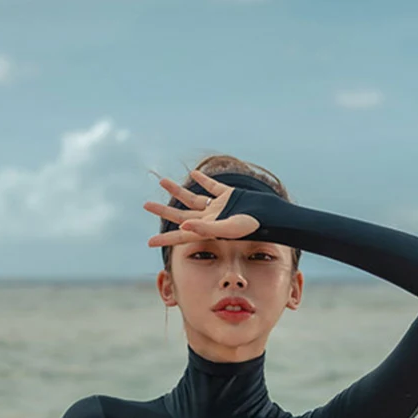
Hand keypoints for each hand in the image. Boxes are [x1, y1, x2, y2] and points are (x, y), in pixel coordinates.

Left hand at [144, 165, 259, 247]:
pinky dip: (203, 180)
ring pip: (192, 198)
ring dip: (177, 191)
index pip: (180, 235)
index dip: (165, 239)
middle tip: (145, 205)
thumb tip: (182, 226)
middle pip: (180, 214)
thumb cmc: (252, 225)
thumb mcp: (227, 228)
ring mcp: (218, 206)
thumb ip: (205, 227)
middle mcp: (210, 218)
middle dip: (163, 211)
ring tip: (162, 182)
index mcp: (206, 229)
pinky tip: (193, 174)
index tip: (148, 243)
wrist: (272, 215)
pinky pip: (212, 186)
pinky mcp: (228, 194)